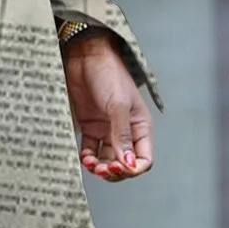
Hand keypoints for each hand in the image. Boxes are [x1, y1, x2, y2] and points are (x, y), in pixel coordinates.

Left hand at [62, 33, 152, 182]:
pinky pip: (91, 149)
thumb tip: (128, 164)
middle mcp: (125, 131)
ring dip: (100, 167)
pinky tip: (84, 158)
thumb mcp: (118, 105)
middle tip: (102, 169)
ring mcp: (107, 129)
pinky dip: (88, 158)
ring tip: (91, 165)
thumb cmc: (108, 74)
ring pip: (107, 159)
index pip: (144, 159)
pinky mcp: (90, 125)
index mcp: (140, 126)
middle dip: (115, 171)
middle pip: (124, 163)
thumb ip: (121, 135)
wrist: (86, 56)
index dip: (134, 169)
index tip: (120, 168)